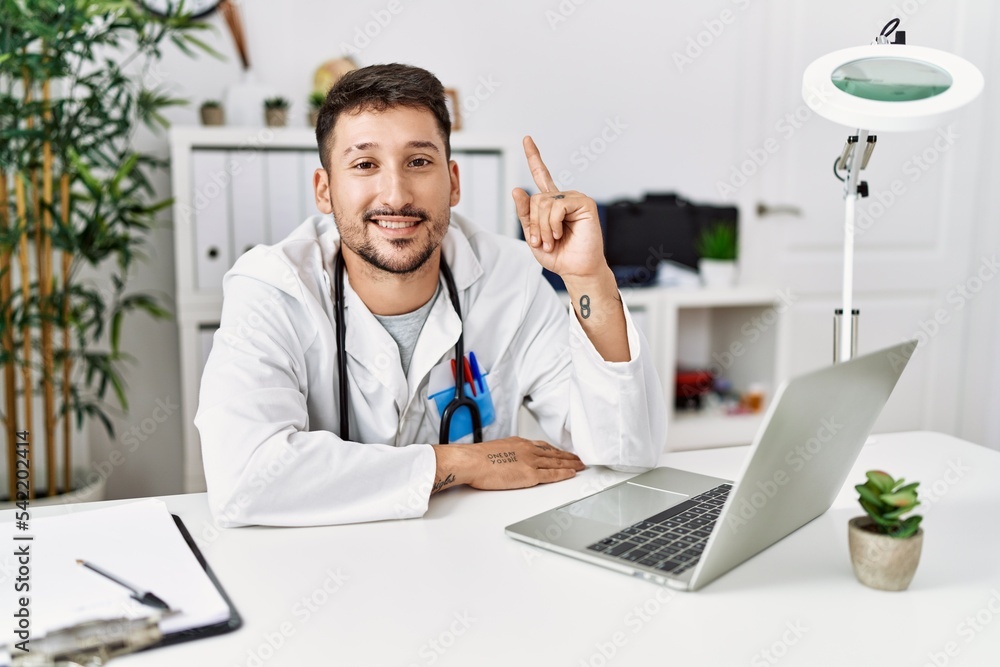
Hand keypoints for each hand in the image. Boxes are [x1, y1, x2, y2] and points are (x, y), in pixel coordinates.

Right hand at [431, 437, 584, 492]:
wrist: (472, 461)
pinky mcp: (530, 475)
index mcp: (519, 443)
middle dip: (568, 456)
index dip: (555, 450)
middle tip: (579, 459)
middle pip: (554, 453)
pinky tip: (572, 474)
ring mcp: (531, 462)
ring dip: (571, 464)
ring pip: (556, 462)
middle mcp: (528, 450)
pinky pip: (552, 475)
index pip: (543, 446)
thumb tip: (508, 460)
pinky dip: (564, 474)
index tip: (563, 452)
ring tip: (581, 466)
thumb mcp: (496, 450)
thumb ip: (507, 454)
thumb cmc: (477, 458)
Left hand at [512, 136, 606, 279]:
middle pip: (535, 199)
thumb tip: (516, 189)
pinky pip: (557, 206)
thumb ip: (525, 214)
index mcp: (551, 203)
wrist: (576, 269)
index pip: (541, 175)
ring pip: (544, 202)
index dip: (534, 157)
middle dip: (534, 223)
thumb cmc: (558, 254)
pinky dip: (554, 223)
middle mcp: (562, 197)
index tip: (527, 139)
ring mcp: (574, 199)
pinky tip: (561, 233)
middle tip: (541, 241)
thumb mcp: (533, 235)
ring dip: (543, 227)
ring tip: (552, 240)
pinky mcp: (585, 203)